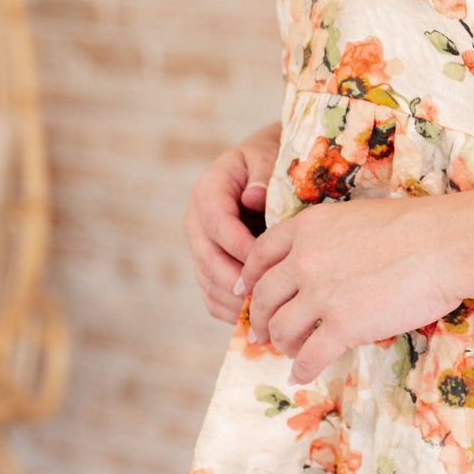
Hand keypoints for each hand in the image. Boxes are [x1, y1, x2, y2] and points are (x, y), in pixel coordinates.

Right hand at [183, 122, 282, 321]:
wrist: (271, 167)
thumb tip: (254, 198)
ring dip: (234, 301)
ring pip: (208, 282)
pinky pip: (212, 296)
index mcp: (209, 190)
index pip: (217, 223)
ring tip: (267, 313)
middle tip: (269, 298)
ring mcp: (201, 246)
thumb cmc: (276, 159)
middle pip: (207, 258)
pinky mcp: (209, 266)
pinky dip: (231, 311)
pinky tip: (259, 319)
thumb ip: (263, 174)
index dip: (241, 246)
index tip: (270, 262)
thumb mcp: (271, 155)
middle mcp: (197, 220)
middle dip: (237, 281)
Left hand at [234, 193, 469, 383]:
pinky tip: (301, 374)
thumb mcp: (358, 217)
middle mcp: (304, 259)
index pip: (260, 254)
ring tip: (289, 352)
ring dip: (282, 344)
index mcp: (307, 227)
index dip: (248, 277)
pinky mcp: (343, 326)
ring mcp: (321, 294)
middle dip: (258, 317)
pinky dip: (302, 368)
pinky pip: (309, 356)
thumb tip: (325, 260)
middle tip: (258, 331)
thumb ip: (330, 237)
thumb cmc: (417, 228)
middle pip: (263, 295)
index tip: (243, 292)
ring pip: (282, 328)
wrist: (446, 245)